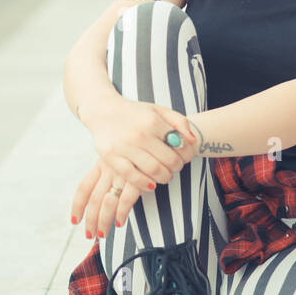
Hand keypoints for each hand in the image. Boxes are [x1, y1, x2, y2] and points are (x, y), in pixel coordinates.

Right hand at [73, 100, 197, 235]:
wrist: (103, 111)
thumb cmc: (135, 113)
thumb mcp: (158, 110)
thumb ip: (179, 121)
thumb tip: (192, 140)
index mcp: (153, 121)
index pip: (179, 145)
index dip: (187, 155)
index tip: (185, 158)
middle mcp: (140, 134)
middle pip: (168, 160)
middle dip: (177, 167)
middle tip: (175, 168)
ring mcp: (125, 147)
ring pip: (153, 170)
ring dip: (164, 177)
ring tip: (165, 176)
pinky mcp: (112, 157)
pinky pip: (132, 176)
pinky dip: (145, 184)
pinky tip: (151, 184)